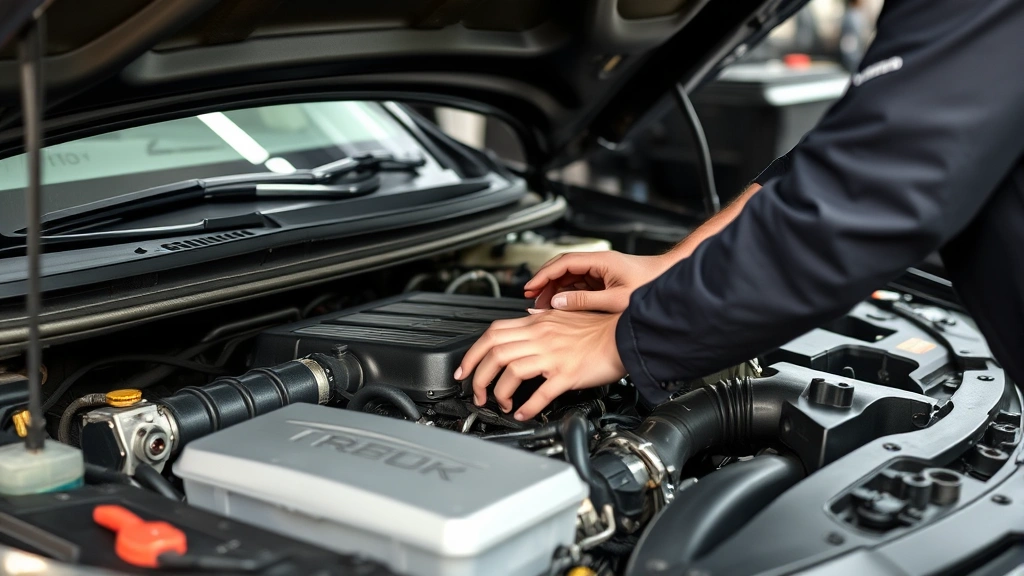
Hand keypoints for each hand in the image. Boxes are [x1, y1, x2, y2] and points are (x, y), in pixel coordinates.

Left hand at [455, 310, 625, 420]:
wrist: (625, 335)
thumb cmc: (599, 328)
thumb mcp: (565, 315)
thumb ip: (543, 318)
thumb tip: (526, 318)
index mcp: (538, 323)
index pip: (493, 333)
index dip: (472, 352)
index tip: (465, 369)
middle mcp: (541, 337)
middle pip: (494, 352)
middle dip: (477, 375)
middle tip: (476, 391)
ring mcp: (553, 355)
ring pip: (510, 371)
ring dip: (498, 392)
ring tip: (500, 404)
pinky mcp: (567, 374)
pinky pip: (540, 393)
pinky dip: (526, 407)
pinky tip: (522, 414)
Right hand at [524, 251, 673, 312]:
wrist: (671, 281)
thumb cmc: (651, 285)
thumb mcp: (615, 299)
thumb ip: (584, 302)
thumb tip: (559, 303)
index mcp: (600, 261)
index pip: (563, 263)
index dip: (543, 275)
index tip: (530, 287)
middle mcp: (599, 262)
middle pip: (563, 268)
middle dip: (545, 282)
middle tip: (531, 298)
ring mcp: (601, 270)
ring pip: (570, 276)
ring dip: (555, 289)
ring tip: (542, 305)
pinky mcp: (605, 279)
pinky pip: (580, 284)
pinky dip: (567, 294)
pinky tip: (561, 305)